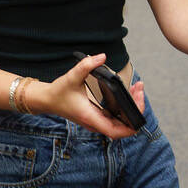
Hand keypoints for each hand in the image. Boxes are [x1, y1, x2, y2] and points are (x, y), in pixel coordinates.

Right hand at [27, 53, 143, 139]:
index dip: (131, 125)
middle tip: (139, 89)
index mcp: (90, 117)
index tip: (138, 109)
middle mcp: (95, 123)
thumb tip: (101, 57)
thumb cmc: (58, 92)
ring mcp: (97, 121)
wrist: (48, 100)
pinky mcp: (97, 117)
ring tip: (137, 89)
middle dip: (136, 110)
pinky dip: (125, 108)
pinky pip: (116, 118)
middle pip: (123, 127)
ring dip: (132, 108)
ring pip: (121, 123)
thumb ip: (86, 65)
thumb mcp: (71, 77)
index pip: (116, 131)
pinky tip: (128, 93)